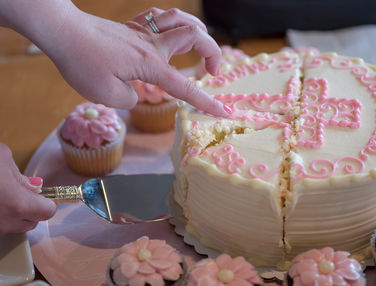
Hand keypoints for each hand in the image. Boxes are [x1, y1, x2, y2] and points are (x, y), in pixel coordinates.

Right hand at [0, 143, 55, 233]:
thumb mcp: (3, 159)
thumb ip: (22, 176)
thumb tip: (33, 186)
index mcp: (18, 204)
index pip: (48, 212)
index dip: (47, 202)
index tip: (45, 196)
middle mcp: (4, 221)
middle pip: (31, 223)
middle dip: (30, 209)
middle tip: (21, 193)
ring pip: (12, 226)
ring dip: (13, 214)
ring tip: (4, 194)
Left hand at [26, 3, 227, 116]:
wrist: (63, 32)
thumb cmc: (81, 62)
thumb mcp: (105, 93)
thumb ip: (130, 98)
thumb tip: (136, 93)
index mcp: (150, 64)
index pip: (185, 86)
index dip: (206, 102)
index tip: (223, 111)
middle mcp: (153, 45)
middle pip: (196, 37)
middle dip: (213, 54)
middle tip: (212, 72)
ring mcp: (144, 32)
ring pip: (183, 20)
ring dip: (199, 33)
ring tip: (199, 49)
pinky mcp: (133, 27)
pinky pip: (161, 17)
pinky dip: (174, 24)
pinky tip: (171, 34)